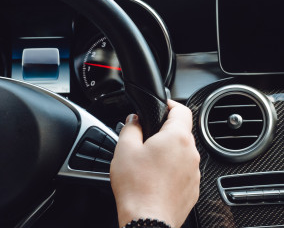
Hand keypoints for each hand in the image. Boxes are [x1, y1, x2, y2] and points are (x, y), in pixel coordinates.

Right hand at [110, 100, 199, 227]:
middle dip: (163, 132)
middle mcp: (191, 153)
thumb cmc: (136, 187)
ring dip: (167, 153)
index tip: (160, 106)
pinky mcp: (193, 189)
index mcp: (177, 138)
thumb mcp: (124, 148)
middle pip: (181, 133)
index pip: (182, 109)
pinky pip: (182, 172)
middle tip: (143, 139)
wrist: (148, 220)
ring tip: (146, 164)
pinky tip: (154, 179)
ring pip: (181, 154)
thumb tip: (135, 120)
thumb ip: (131, 127)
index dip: (169, 104)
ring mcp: (194, 173)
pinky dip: (171, 171)